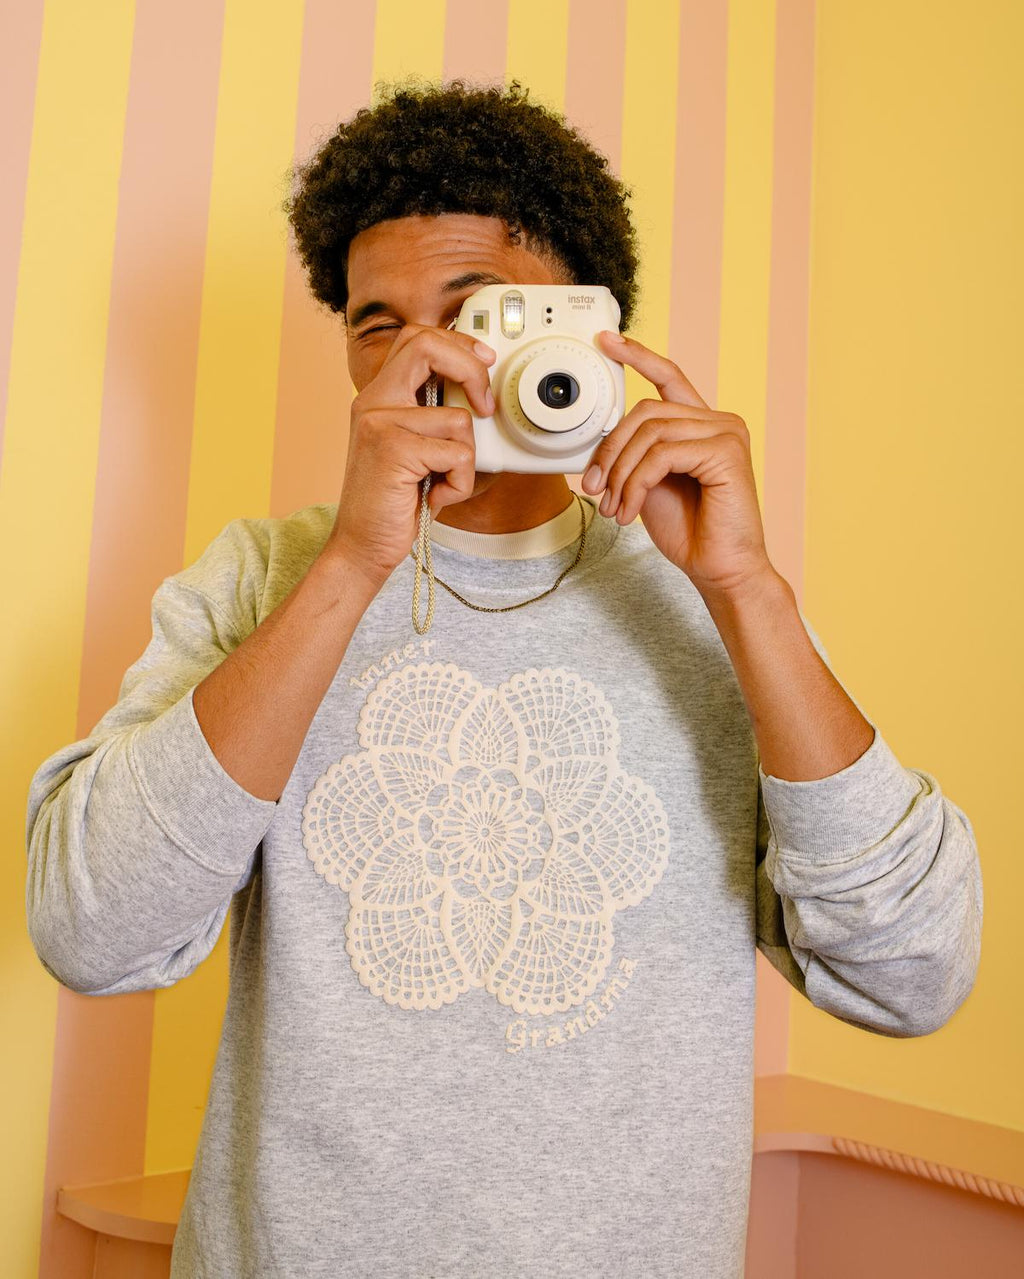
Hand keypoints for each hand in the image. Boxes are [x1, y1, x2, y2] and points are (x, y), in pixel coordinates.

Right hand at [320, 324, 495, 586]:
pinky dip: (458, 483)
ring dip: (465, 459)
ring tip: (441, 481)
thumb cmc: (392, 501)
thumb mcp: (411, 447)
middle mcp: (373, 402)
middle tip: (485, 405)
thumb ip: (429, 415)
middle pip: (428, 346)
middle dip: (471, 370)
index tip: (484, 359)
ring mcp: (380, 423)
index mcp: (378, 397)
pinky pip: (457, 454)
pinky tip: (436, 497)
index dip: (457, 341)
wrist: (362, 545)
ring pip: (458, 418)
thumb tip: (475, 390)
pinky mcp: (393, 449)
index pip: (417, 338)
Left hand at [582, 331, 775, 596]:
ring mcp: (726, 433)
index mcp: (702, 425)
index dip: (637, 355)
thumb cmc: (690, 531)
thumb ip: (634, 454)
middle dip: (611, 450)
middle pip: (646, 410)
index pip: (669, 376)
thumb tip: (601, 440)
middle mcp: (719, 422)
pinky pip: (662, 455)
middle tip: (595, 488)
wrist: (719, 569)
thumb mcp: (649, 484)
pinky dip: (635, 484)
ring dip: (620, 474)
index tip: (606, 341)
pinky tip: (631, 510)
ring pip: (650, 432)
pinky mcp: (727, 452)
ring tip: (614, 507)